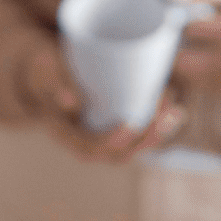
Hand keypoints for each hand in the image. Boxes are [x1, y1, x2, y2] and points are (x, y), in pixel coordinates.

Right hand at [26, 42, 183, 163]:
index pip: (89, 148)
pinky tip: (176, 112)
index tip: (129, 123)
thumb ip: (55, 81)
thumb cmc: (45, 66)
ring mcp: (103, 136)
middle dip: (144, 138)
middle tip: (162, 114)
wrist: (49, 70)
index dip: (111, 141)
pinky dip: (159, 126)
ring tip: (175, 111)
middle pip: (117, 154)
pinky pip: (140, 135)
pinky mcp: (117, 126)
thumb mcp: (44, 69)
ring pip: (133, 147)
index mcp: (66, 134)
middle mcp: (86, 141)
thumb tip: (71, 102)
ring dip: (157, 134)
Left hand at [171, 0, 220, 93]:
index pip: (184, 31)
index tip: (171, 12)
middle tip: (175, 29)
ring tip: (193, 38)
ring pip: (189, 77)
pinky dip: (197, 70)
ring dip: (183, 59)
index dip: (173, 20)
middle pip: (181, 62)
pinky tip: (207, 51)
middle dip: (173, 45)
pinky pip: (203, 83)